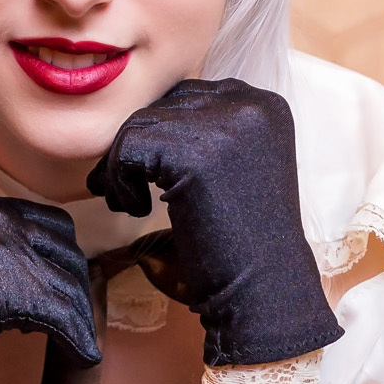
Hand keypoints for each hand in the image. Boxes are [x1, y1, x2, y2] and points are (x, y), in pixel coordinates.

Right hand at [0, 192, 100, 383]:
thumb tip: (6, 287)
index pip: (49, 225)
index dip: (61, 261)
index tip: (61, 291)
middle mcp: (2, 217)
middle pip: (67, 251)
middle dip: (76, 287)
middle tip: (75, 321)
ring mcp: (11, 248)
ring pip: (71, 285)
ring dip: (80, 319)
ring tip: (78, 347)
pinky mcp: (16, 286)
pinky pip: (65, 314)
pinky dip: (79, 340)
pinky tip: (80, 358)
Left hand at [87, 78, 341, 366]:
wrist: (264, 288)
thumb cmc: (241, 240)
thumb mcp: (234, 168)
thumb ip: (204, 132)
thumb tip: (139, 114)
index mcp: (264, 104)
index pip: (187, 95)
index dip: (159, 133)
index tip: (148, 171)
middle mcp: (249, 105)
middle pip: (160, 106)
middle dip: (134, 147)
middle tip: (122, 188)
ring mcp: (224, 126)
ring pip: (137, 126)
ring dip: (120, 167)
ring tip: (128, 202)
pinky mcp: (194, 154)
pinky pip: (127, 151)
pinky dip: (119, 181)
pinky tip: (136, 210)